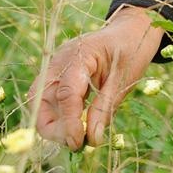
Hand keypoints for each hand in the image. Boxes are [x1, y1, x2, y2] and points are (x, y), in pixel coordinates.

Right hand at [27, 7, 163, 149]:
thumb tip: (92, 139)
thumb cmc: (131, 49)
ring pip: (41, 102)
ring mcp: (56, 68)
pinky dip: (61, 116)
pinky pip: (51, 100)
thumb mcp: (124, 79)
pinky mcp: (59, 76)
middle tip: (75, 143)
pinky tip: (77, 126)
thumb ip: (105, 108)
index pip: (65, 94)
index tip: (77, 143)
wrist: (132, 29)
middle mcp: (60, 61)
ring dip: (54, 124)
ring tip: (77, 138)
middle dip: (51, 126)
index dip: (68, 123)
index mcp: (79, 56)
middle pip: (39, 99)